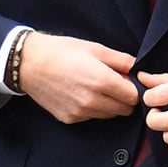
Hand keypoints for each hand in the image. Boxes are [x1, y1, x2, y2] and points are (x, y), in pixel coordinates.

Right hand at [18, 31, 138, 123]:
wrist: (30, 64)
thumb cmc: (61, 52)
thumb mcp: (95, 48)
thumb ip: (121, 60)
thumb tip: (138, 69)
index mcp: (101, 81)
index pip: (133, 97)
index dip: (134, 88)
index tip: (128, 81)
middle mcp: (92, 101)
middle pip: (124, 110)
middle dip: (124, 98)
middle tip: (114, 84)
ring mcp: (80, 112)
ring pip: (109, 115)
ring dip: (109, 104)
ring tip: (96, 87)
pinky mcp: (70, 118)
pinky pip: (92, 117)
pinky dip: (93, 108)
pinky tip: (82, 93)